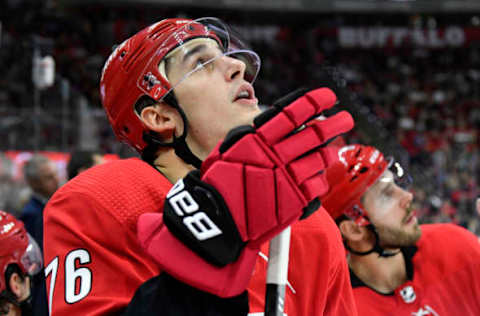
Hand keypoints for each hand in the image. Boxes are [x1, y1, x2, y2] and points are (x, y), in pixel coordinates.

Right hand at [137, 87, 353, 296]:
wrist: (219, 219)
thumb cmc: (219, 184)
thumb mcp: (228, 151)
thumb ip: (250, 136)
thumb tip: (269, 124)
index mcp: (259, 139)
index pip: (293, 113)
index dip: (314, 101)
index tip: (328, 97)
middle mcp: (277, 155)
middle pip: (315, 133)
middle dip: (335, 123)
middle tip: (345, 119)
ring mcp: (289, 178)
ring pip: (321, 158)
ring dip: (329, 152)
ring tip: (330, 151)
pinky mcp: (296, 200)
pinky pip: (319, 185)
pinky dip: (320, 179)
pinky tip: (315, 178)